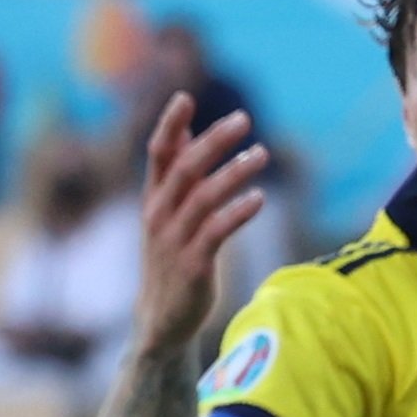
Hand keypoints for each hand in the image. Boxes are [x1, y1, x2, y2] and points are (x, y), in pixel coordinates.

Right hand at [134, 91, 269, 365]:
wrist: (162, 320)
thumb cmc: (171, 260)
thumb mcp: (167, 215)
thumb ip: (176, 174)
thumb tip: (184, 130)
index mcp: (153, 200)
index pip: (157, 154)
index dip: (169, 124)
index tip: (185, 96)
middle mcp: (159, 216)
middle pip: (184, 168)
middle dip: (213, 141)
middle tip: (243, 119)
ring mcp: (174, 241)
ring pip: (204, 198)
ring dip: (234, 173)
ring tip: (262, 154)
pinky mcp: (193, 266)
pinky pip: (216, 232)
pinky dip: (237, 213)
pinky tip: (259, 198)